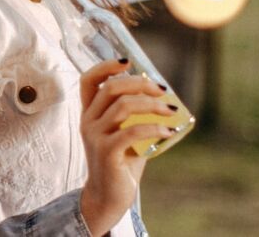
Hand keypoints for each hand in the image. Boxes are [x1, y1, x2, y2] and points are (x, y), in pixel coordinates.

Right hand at [78, 59, 175, 236]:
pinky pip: (131, 131)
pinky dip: (154, 128)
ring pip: (122, 107)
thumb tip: (164, 99)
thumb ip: (135, 117)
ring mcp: (95, 136)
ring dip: (152, 105)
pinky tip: (168, 131)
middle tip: (162, 90)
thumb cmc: (121, 163)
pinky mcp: (106, 152)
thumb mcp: (125, 134)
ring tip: (171, 112)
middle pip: (110, 88)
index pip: (88, 81)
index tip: (127, 61)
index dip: (105, 66)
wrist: (109, 196)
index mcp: (89, 113)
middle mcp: (87, 121)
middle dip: (139, 84)